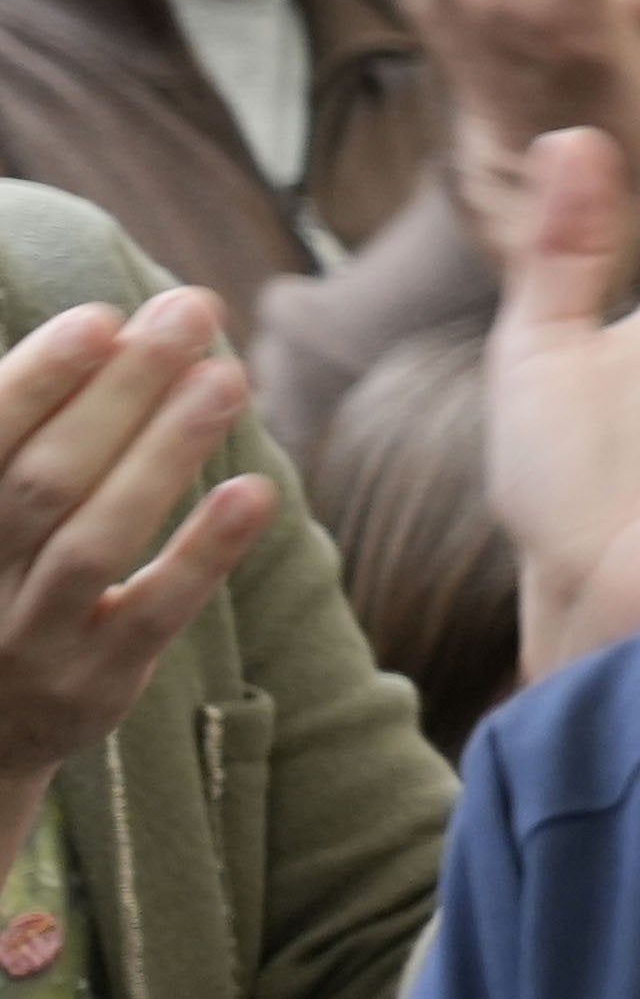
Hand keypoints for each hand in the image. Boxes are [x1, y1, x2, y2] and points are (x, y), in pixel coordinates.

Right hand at [0, 288, 276, 785]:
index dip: (37, 378)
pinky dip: (204, 551)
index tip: (103, 317)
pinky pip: (154, 614)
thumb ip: (28, 441)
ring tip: (227, 377)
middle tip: (192, 313)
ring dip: (164, 452)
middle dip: (120, 390)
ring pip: (94, 540)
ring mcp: (27, 641)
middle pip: (43, 480)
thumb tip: (114, 332)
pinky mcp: (96, 685)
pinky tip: (253, 490)